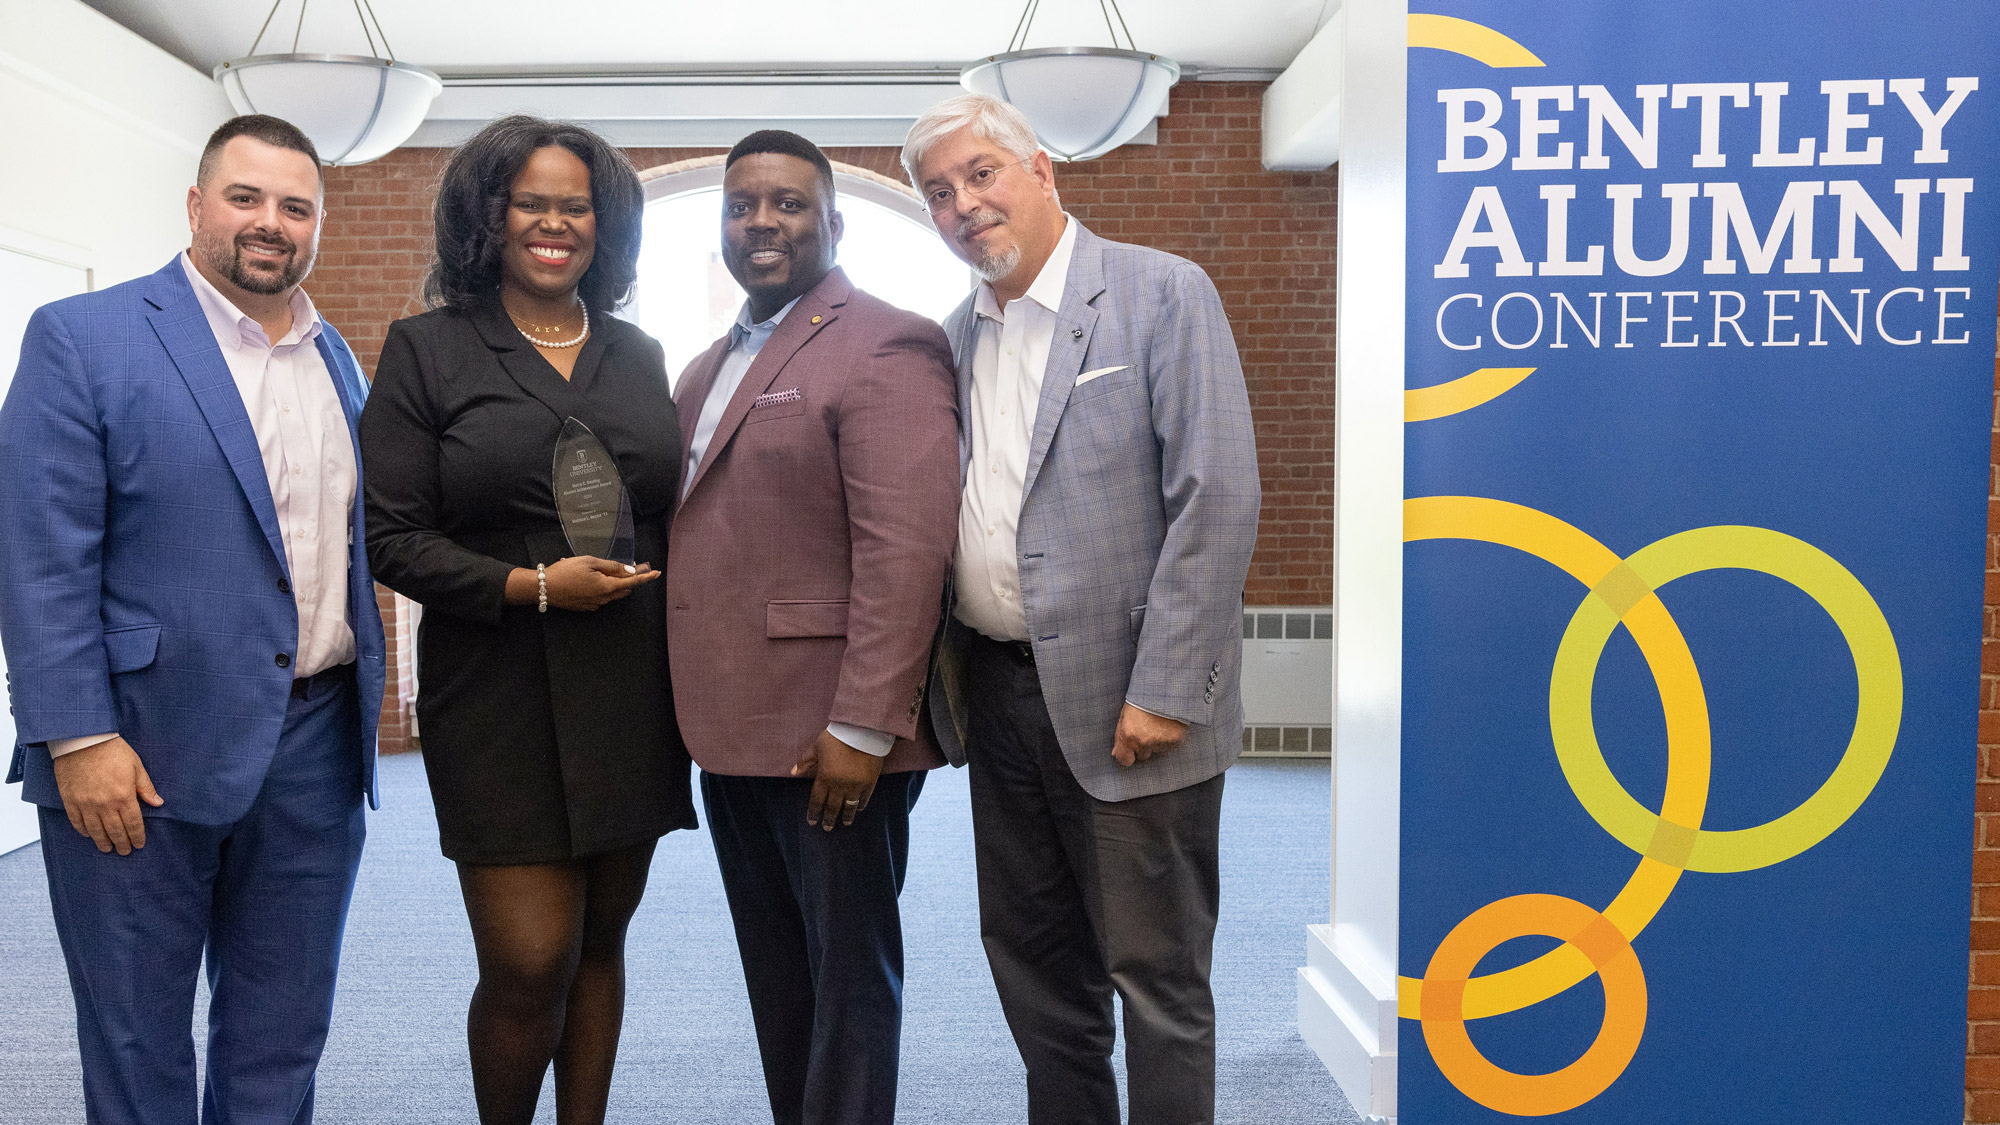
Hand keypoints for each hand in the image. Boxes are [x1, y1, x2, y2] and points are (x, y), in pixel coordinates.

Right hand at [49, 736, 163, 853]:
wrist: (83, 741)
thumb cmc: (112, 751)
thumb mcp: (136, 766)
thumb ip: (146, 788)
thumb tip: (158, 803)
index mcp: (124, 796)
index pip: (133, 824)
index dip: (137, 837)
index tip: (139, 844)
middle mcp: (104, 805)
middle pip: (115, 831)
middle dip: (122, 843)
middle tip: (125, 851)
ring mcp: (85, 804)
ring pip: (95, 830)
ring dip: (102, 841)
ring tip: (107, 848)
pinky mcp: (70, 800)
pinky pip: (76, 821)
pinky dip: (83, 831)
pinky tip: (88, 835)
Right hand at [540, 556, 657, 610]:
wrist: (543, 588)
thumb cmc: (565, 572)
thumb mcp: (589, 562)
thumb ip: (612, 566)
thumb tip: (629, 570)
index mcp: (606, 586)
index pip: (632, 581)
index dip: (645, 577)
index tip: (657, 573)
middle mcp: (603, 599)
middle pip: (623, 589)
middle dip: (628, 578)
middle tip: (628, 567)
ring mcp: (594, 604)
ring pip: (611, 594)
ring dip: (613, 583)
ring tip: (600, 570)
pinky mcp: (585, 607)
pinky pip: (599, 598)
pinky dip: (600, 588)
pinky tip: (587, 579)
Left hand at [791, 730, 884, 830]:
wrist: (863, 731)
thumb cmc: (837, 737)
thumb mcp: (816, 747)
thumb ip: (805, 761)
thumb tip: (793, 772)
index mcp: (825, 778)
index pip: (817, 800)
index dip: (814, 812)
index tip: (812, 821)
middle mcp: (840, 785)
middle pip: (833, 807)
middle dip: (829, 819)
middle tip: (827, 828)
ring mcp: (856, 785)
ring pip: (849, 806)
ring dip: (846, 816)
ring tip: (844, 823)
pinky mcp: (869, 782)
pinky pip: (864, 797)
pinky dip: (860, 804)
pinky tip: (858, 808)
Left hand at [1112, 703, 1186, 767]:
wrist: (1166, 687)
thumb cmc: (1143, 698)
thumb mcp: (1125, 714)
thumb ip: (1120, 736)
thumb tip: (1116, 754)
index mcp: (1128, 736)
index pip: (1125, 760)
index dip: (1128, 755)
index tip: (1130, 751)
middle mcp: (1144, 742)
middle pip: (1143, 755)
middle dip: (1144, 745)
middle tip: (1148, 728)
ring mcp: (1160, 742)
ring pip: (1158, 750)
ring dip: (1158, 741)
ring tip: (1159, 722)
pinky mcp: (1175, 740)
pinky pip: (1171, 746)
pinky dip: (1170, 737)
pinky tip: (1169, 724)